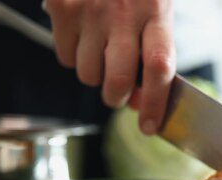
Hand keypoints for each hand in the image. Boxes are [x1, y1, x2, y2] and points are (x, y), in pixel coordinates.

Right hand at [45, 0, 174, 134]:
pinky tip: (84, 34)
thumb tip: (140, 101)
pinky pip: (66, 58)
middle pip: (118, 81)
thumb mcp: (155, 9)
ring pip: (88, 75)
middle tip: (118, 92)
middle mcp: (123, 13)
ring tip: (101, 49)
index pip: (159, 67)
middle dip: (117, 98)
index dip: (156, 103)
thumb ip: (153, 53)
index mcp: (155, 11)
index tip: (150, 127)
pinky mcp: (62, 8)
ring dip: (95, 74)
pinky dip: (74, 56)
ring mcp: (89, 11)